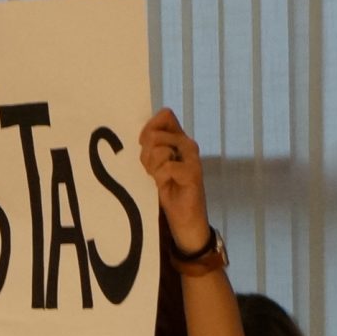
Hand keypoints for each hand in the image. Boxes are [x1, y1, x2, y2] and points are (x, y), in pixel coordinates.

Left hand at [138, 108, 212, 255]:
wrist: (186, 220)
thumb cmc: (169, 192)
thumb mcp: (154, 166)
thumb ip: (150, 149)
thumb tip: (143, 135)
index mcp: (178, 139)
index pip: (164, 115)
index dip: (148, 129)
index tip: (146, 148)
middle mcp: (187, 144)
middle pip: (154, 133)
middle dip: (145, 154)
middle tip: (153, 171)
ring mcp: (192, 158)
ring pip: (159, 149)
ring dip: (152, 167)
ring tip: (161, 179)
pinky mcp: (193, 173)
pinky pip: (166, 167)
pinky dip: (160, 178)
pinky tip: (165, 185)